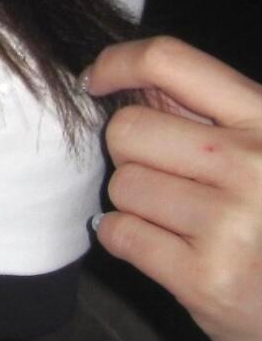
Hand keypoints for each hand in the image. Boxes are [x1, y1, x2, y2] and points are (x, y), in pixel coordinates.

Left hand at [85, 37, 261, 340]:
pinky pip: (119, 234)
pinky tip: (166, 250)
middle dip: (131, 155)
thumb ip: (203, 112)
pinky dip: (126, 240)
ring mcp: (232, 224)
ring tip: (181, 223)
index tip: (96, 81)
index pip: (170, 60)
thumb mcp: (260, 152)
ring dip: (136, 203)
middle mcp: (256, 166)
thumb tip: (122, 75)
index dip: (117, 62)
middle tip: (166, 181)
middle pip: (127, 130)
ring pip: (122, 185)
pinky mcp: (207, 280)